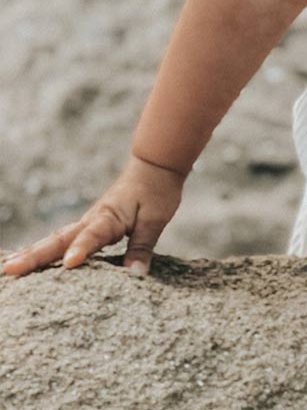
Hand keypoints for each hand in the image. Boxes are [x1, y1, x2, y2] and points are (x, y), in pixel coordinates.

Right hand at [1, 154, 185, 277]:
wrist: (155, 164)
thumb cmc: (157, 190)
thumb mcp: (156, 218)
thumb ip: (142, 246)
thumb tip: (135, 275)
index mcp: (109, 217)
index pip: (93, 236)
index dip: (81, 250)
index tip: (68, 264)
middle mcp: (93, 220)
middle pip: (61, 239)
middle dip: (35, 256)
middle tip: (10, 269)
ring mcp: (88, 222)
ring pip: (57, 238)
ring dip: (34, 253)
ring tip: (9, 267)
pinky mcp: (90, 225)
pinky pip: (64, 239)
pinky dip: (46, 249)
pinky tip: (32, 261)